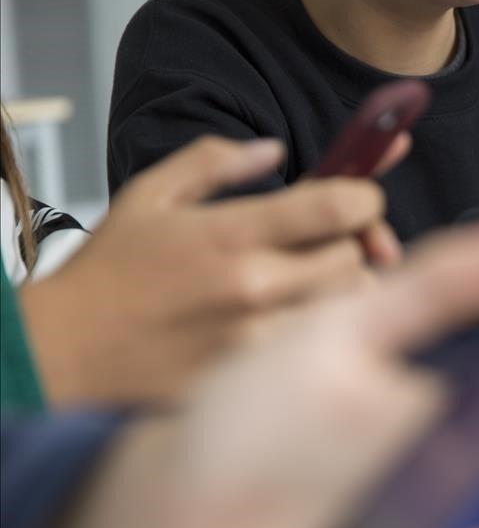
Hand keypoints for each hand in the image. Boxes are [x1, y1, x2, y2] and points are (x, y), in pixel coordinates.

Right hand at [19, 136, 404, 405]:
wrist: (64, 354)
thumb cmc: (109, 273)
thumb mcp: (150, 194)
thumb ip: (214, 162)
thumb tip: (274, 150)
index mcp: (232, 233)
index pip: (340, 207)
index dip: (366, 196)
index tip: (359, 200)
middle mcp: (254, 286)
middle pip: (356, 259)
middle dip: (354, 245)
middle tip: (332, 244)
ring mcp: (259, 338)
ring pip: (348, 309)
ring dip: (343, 292)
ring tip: (314, 284)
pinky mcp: (258, 377)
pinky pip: (320, 350)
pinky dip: (322, 334)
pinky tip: (297, 326)